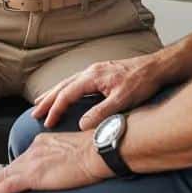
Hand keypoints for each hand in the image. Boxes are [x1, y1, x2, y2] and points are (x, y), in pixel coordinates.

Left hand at [0, 131, 109, 192]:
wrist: (97, 151)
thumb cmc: (94, 151)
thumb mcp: (75, 151)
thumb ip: (65, 157)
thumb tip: (68, 167)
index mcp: (44, 142)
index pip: (23, 159)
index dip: (12, 171)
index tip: (5, 179)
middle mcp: (34, 149)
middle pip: (10, 167)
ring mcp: (32, 162)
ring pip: (4, 177)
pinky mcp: (32, 175)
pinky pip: (6, 186)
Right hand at [32, 55, 163, 129]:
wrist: (156, 68)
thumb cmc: (141, 83)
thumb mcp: (122, 100)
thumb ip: (101, 112)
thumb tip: (81, 125)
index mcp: (93, 76)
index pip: (67, 93)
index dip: (56, 109)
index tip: (47, 122)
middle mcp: (91, 71)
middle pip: (63, 85)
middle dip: (48, 99)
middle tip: (34, 112)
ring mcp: (96, 70)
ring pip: (69, 82)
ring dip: (55, 93)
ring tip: (42, 102)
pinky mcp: (102, 73)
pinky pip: (77, 81)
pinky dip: (66, 89)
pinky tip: (67, 95)